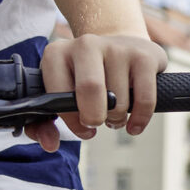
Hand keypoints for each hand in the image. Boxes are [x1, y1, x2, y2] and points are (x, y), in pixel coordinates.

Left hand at [28, 32, 168, 150]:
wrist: (119, 46)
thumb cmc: (84, 78)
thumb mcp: (60, 93)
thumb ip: (44, 124)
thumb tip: (50, 145)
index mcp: (58, 53)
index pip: (59, 93)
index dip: (71, 119)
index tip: (81, 127)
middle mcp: (86, 44)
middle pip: (90, 89)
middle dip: (94, 117)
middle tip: (97, 122)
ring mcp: (118, 48)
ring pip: (119, 101)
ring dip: (117, 119)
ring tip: (114, 113)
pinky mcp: (145, 56)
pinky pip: (145, 100)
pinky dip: (140, 119)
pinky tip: (134, 124)